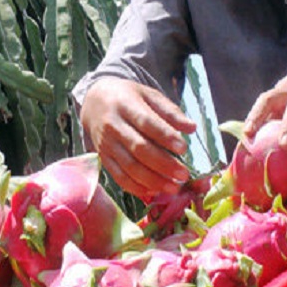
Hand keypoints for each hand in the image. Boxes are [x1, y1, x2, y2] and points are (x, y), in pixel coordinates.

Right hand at [79, 78, 195, 198]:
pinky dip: (137, 187)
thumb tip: (192, 128)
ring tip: (174, 187)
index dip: (165, 136)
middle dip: (163, 164)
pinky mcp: (103, 158)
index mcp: (125, 106)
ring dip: (153, 180)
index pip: (146, 123)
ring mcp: (106, 144)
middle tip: (184, 174)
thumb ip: (170, 111)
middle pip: (138, 148)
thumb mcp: (148, 95)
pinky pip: (119, 177)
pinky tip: (154, 191)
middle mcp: (113, 126)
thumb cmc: (128, 98)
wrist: (94, 102)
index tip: (183, 148)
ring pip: (129, 166)